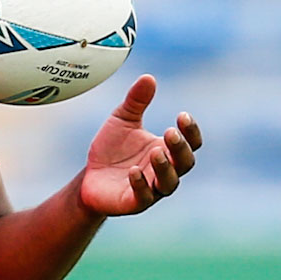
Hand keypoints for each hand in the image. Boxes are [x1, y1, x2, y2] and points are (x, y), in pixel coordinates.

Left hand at [80, 74, 201, 216]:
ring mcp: (152, 189)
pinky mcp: (134, 202)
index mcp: (167, 149)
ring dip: (165, 168)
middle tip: (169, 132)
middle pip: (185, 163)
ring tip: (156, 152)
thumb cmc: (112, 149)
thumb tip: (148, 77)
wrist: (89, 176)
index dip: (191, 131)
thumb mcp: (122, 120)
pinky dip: (140, 184)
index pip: (191, 143)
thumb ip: (136, 101)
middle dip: (180, 148)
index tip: (182, 115)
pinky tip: (132, 171)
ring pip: (169, 183)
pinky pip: (144, 196)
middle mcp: (165, 170)